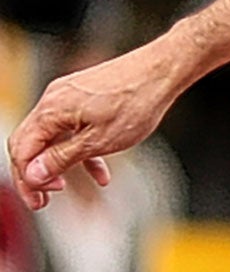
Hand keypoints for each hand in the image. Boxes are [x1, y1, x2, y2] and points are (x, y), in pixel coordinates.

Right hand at [8, 46, 181, 208]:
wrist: (164, 70)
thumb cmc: (138, 100)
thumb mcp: (99, 141)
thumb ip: (62, 158)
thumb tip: (35, 175)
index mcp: (51, 110)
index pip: (22, 151)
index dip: (27, 181)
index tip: (38, 201)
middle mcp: (54, 99)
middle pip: (31, 144)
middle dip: (36, 174)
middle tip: (43, 199)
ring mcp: (69, 96)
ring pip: (53, 136)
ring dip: (58, 164)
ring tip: (64, 187)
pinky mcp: (85, 96)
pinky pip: (73, 128)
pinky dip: (81, 150)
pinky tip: (100, 171)